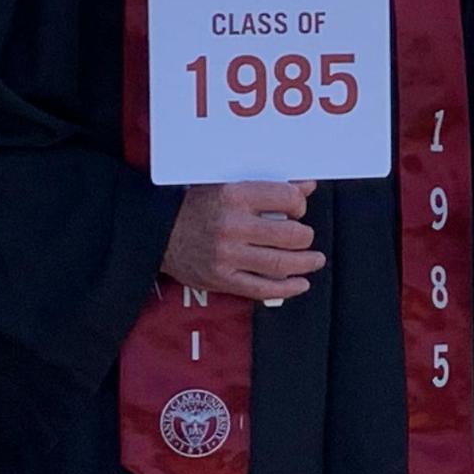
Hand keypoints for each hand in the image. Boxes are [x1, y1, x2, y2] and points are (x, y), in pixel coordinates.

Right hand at [163, 180, 324, 301]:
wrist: (158, 231)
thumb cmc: (196, 205)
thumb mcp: (228, 185)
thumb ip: (268, 186)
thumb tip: (307, 186)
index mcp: (234, 195)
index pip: (286, 198)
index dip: (299, 204)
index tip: (297, 209)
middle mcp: (232, 225)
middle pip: (289, 234)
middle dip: (305, 236)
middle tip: (305, 236)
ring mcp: (227, 255)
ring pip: (280, 264)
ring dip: (305, 263)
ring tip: (315, 260)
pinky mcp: (222, 279)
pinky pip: (262, 288)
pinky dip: (287, 288)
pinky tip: (300, 284)